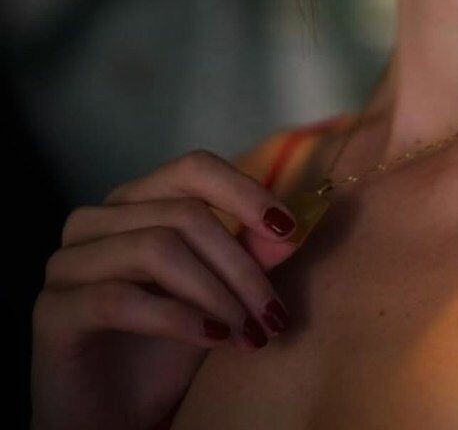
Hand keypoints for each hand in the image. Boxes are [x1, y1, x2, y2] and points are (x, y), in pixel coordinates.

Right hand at [30, 147, 302, 429]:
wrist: (110, 419)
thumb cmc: (163, 352)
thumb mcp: (218, 298)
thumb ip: (247, 258)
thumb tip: (289, 229)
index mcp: (135, 202)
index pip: (193, 168)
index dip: (243, 192)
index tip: (288, 229)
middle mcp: (95, 221)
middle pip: (185, 214)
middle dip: (241, 266)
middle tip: (274, 314)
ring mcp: (67, 262)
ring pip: (157, 248)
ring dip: (216, 293)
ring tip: (249, 334)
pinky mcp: (51, 310)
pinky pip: (120, 298)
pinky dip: (177, 318)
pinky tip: (212, 340)